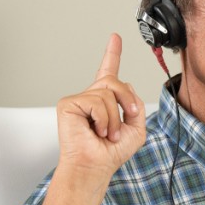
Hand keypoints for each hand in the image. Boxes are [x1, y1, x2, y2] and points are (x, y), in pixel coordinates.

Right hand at [54, 33, 147, 185]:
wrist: (95, 166)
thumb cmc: (111, 152)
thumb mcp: (136, 128)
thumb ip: (136, 105)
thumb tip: (127, 86)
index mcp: (105, 102)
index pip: (108, 73)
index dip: (112, 54)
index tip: (115, 37)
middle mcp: (90, 98)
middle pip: (115, 81)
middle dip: (127, 101)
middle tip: (127, 119)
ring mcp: (78, 100)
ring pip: (108, 92)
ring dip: (114, 117)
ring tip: (107, 133)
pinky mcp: (68, 104)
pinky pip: (96, 101)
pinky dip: (103, 119)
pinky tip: (96, 130)